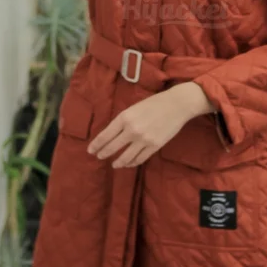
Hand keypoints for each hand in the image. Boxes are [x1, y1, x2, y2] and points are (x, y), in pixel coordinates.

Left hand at [87, 84, 206, 168]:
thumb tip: (112, 134)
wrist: (176, 105)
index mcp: (124, 117)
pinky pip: (139, 159)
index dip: (96, 145)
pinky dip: (132, 163)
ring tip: (114, 164)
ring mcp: (143, 140)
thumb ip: (123, 121)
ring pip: (125, 157)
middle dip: (103, 153)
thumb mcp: (134, 108)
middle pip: (112, 147)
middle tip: (99, 156)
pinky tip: (128, 163)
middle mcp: (131, 130)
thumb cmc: (154, 103)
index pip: (105, 135)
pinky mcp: (154, 146)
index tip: (90, 150)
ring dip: (118, 162)